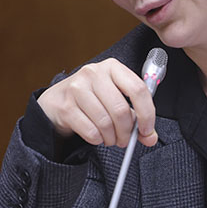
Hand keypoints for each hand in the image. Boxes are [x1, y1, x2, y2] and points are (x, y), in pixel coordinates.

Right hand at [37, 58, 158, 147]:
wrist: (56, 100)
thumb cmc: (92, 98)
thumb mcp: (115, 100)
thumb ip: (136, 117)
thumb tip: (150, 137)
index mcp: (112, 67)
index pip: (138, 89)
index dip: (147, 113)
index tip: (147, 129)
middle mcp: (94, 73)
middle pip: (121, 109)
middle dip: (126, 132)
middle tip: (125, 140)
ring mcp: (77, 88)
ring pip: (105, 122)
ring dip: (111, 138)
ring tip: (110, 138)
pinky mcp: (65, 106)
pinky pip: (90, 131)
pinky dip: (97, 139)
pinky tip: (97, 136)